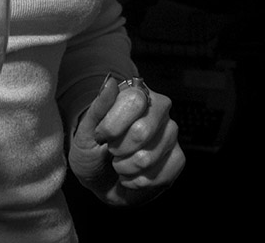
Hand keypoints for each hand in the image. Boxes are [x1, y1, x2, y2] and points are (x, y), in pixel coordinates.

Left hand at [68, 76, 185, 205]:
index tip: (100, 136)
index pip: (135, 101)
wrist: (100, 180)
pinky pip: (164, 174)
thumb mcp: (86, 130)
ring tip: (120, 165)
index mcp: (137, 94)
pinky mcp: (178, 158)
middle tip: (112, 151)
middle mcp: (159, 109)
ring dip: (126, 169)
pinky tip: (134, 177)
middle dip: (119, 149)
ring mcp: (170, 133)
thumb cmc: (92, 150)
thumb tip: (110, 82)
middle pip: (142, 131)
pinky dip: (141, 182)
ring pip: (149, 157)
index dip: (113, 125)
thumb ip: (98, 107)